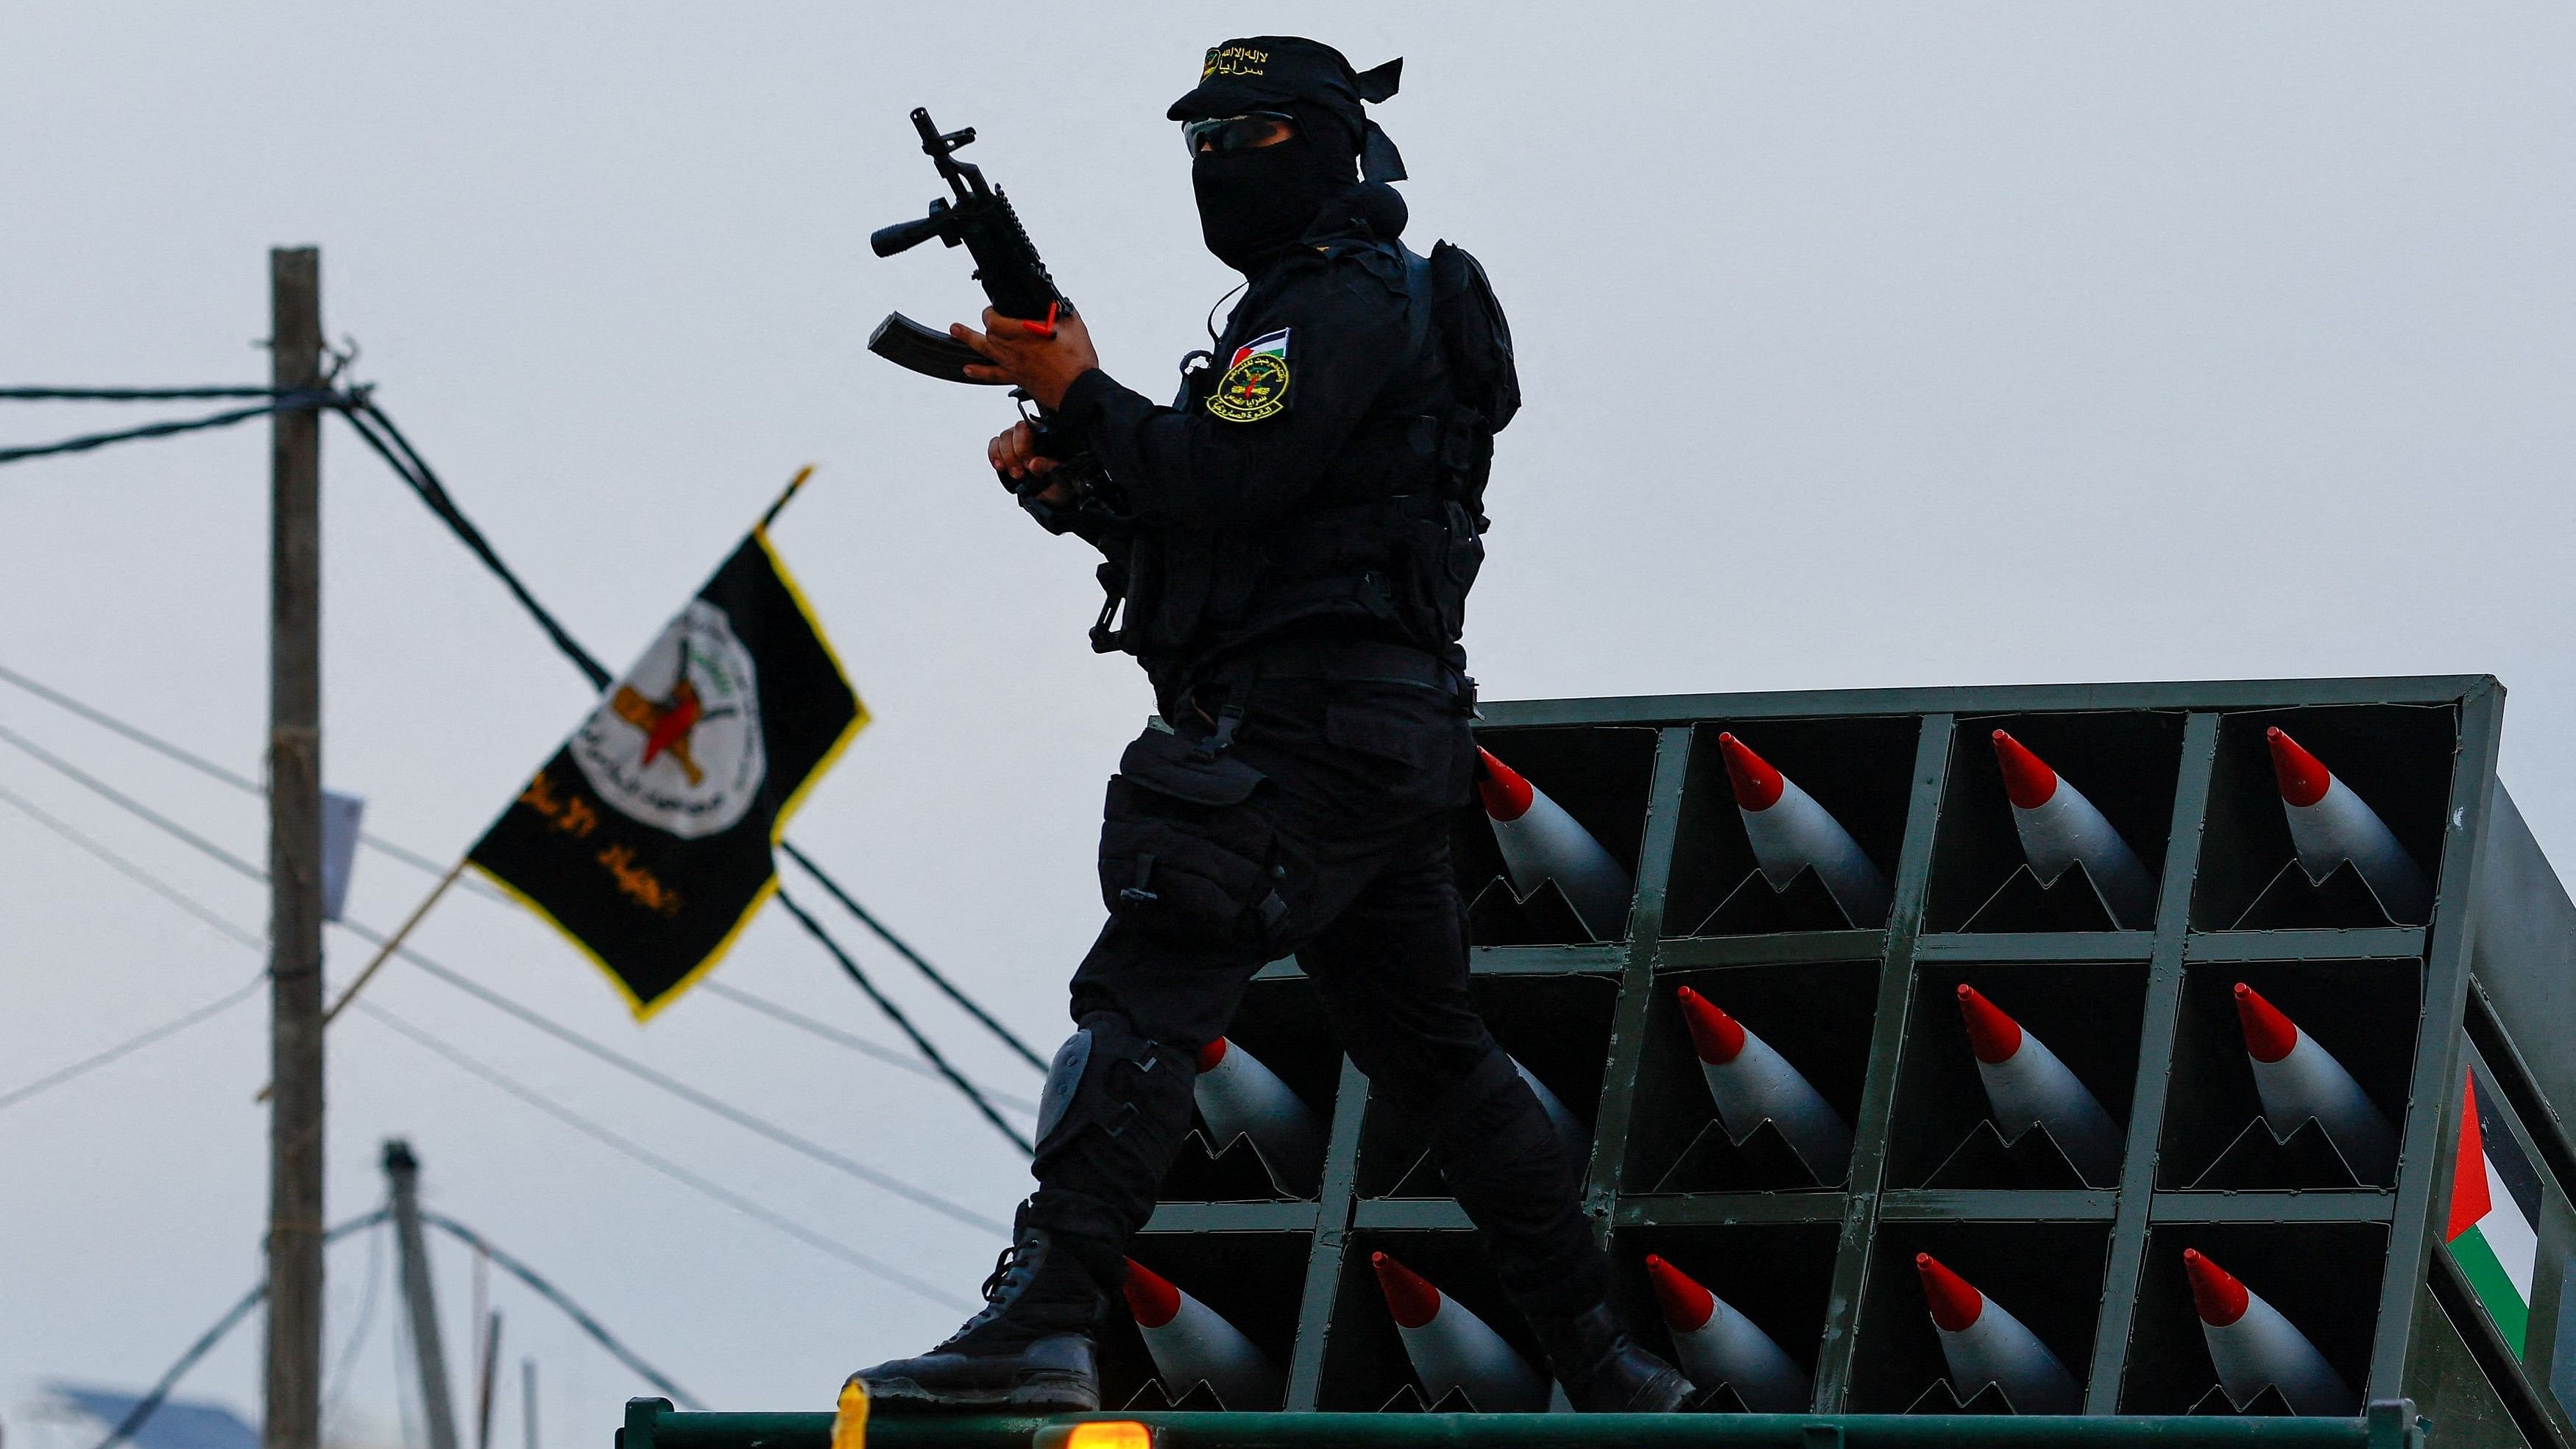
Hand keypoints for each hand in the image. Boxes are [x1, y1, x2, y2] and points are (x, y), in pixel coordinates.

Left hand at [952, 305, 1099, 410]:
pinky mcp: (1017, 378)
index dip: (991, 312)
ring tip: (954, 329)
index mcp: (1024, 332)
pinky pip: (993, 374)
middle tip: (985, 315)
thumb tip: (1057, 303)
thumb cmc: (1078, 360)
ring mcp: (1013, 364)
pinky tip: (967, 369)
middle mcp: (1014, 348)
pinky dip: (979, 371)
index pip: (994, 319)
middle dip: (987, 322)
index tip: (996, 309)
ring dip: (967, 338)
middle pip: (988, 333)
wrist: (1079, 389)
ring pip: (984, 350)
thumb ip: (1061, 311)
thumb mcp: (1073, 325)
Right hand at [987, 421, 1075, 504]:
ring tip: (1015, 475)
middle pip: (1013, 432)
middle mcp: (1032, 434)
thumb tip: (1034, 464)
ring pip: (1003, 438)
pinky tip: (1000, 467)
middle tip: (1020, 475)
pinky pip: (994, 446)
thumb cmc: (1062, 482)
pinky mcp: (1007, 451)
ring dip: (1004, 458)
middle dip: (1013, 455)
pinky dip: (994, 456)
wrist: (1055, 494)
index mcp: (1047, 435)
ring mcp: (1018, 441)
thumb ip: (1050, 469)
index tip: (1027, 465)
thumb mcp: (1061, 478)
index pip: (1027, 428)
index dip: (1022, 446)